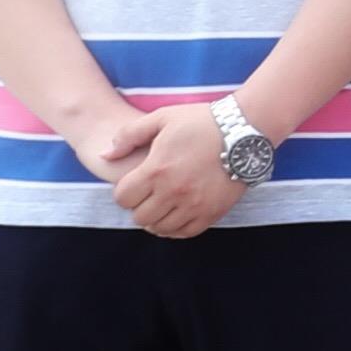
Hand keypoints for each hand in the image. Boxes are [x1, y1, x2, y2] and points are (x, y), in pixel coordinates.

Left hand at [102, 100, 242, 239]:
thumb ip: (128, 136)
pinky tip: (177, 214)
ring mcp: (194, 204)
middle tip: (149, 195)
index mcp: (156, 169)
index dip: (124, 192)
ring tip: (163, 205)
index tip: (135, 184)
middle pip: (140, 217)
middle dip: (139, 207)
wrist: (246, 129)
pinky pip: (185, 232)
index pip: (123, 198)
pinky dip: (176, 228)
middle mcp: (173, 191)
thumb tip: (104, 155)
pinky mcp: (213, 212)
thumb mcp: (162, 118)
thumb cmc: (202, 121)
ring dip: (156, 219)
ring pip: (160, 228)